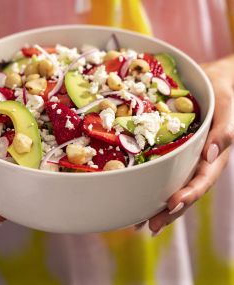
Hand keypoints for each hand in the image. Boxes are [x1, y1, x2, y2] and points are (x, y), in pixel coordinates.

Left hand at [137, 55, 233, 235]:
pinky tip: (141, 200)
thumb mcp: (226, 105)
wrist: (215, 81)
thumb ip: (224, 131)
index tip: (171, 204)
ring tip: (141, 222)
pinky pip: (168, 174)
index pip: (202, 180)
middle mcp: (201, 161)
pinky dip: (156, 188)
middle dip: (170, 211)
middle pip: (187, 191)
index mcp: (214, 154)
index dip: (188, 194)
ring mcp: (190, 160)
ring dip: (161, 207)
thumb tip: (212, 154)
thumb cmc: (221, 91)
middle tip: (151, 226)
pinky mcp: (179, 154)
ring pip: (176, 187)